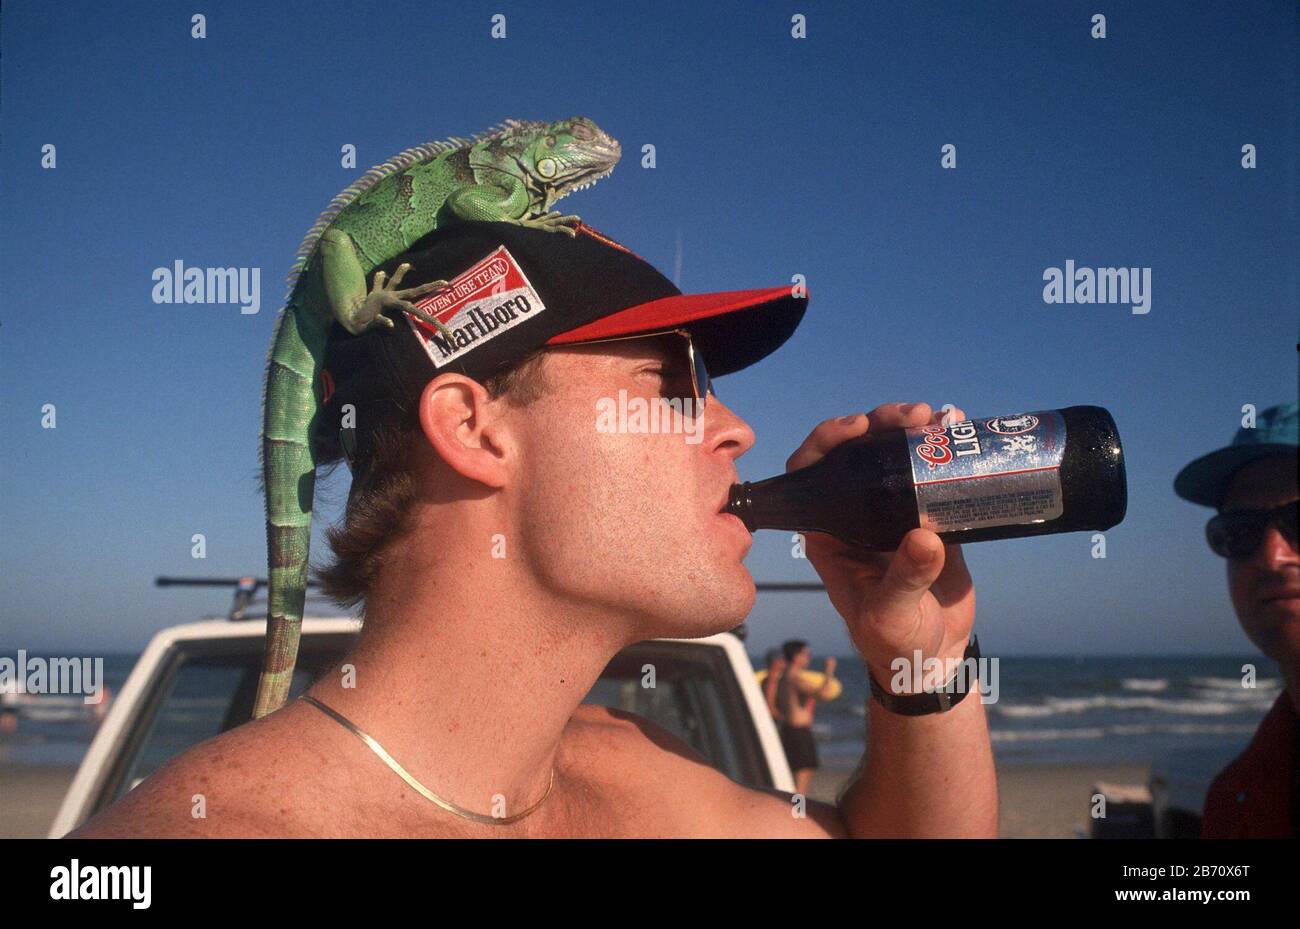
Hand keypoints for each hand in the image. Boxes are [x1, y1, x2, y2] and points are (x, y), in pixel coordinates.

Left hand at [787, 403, 975, 691]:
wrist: (931, 658)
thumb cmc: (893, 642)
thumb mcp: (890, 614)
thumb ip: (904, 579)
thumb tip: (925, 537)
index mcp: (829, 530)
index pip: (811, 471)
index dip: (827, 441)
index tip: (858, 427)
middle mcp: (855, 512)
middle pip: (857, 451)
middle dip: (880, 424)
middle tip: (914, 416)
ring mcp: (893, 510)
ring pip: (893, 453)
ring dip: (912, 429)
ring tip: (941, 418)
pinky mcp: (930, 514)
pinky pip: (932, 470)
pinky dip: (943, 446)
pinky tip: (960, 426)